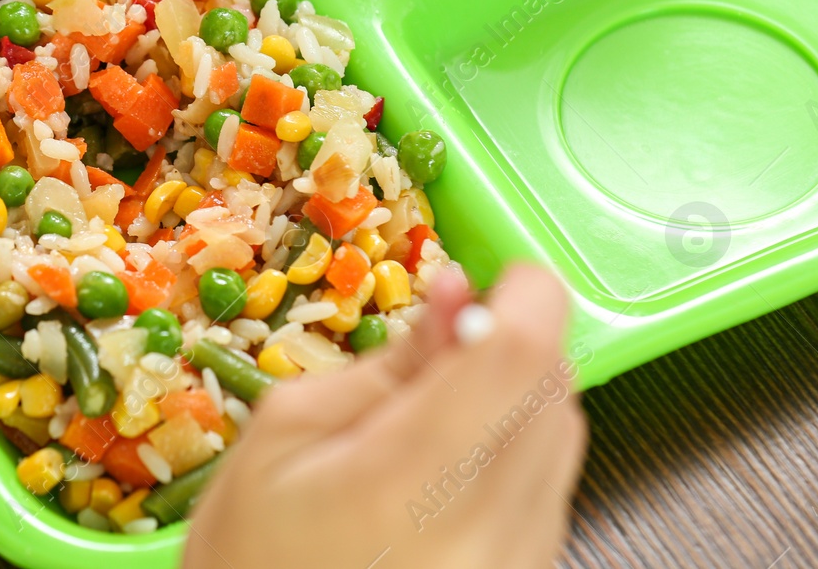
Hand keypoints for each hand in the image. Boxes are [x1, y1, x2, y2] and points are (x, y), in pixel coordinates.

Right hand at [185, 265, 585, 568]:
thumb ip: (389, 362)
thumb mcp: (288, 430)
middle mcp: (481, 535)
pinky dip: (515, 453)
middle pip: (554, 390)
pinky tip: (451, 467)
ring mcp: (514, 567)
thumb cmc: (253, 551)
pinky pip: (551, 488)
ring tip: (437, 419)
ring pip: (564, 437)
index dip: (526, 295)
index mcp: (404, 484)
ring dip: (518, 398)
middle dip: (512, 344)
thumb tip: (457, 291)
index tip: (502, 277)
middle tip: (448, 343)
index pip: (518, 359)